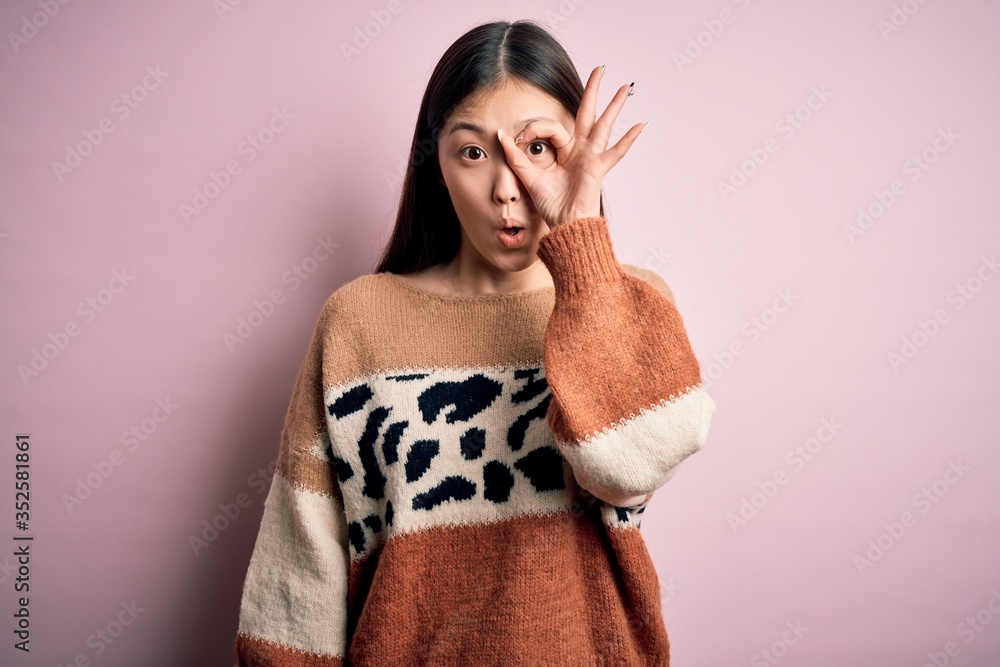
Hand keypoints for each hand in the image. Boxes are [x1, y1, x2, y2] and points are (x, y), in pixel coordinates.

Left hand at [496, 65, 647, 228]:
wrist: (565, 226)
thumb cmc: (551, 206)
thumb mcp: (528, 177)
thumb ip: (515, 156)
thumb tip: (502, 135)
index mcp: (564, 151)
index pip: (550, 128)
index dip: (533, 130)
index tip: (518, 141)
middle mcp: (580, 150)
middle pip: (587, 113)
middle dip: (593, 91)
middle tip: (600, 68)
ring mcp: (591, 157)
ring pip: (603, 125)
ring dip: (614, 105)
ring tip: (625, 86)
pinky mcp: (598, 168)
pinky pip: (616, 152)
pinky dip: (628, 139)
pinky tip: (641, 124)